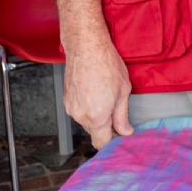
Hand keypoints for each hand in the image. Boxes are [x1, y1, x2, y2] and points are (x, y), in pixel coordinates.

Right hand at [63, 35, 132, 149]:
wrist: (86, 48)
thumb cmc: (107, 65)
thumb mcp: (124, 90)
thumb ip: (122, 115)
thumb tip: (125, 131)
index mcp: (97, 116)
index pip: (101, 143)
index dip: (112, 142)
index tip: (120, 137)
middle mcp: (81, 116)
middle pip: (94, 132)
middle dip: (106, 126)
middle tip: (118, 112)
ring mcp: (71, 109)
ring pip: (86, 121)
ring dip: (96, 115)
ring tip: (106, 96)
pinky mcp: (66, 101)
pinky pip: (79, 111)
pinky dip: (88, 107)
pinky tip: (95, 92)